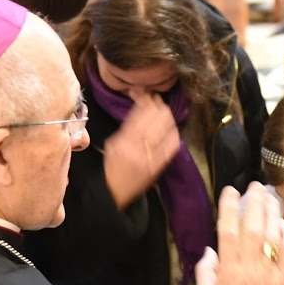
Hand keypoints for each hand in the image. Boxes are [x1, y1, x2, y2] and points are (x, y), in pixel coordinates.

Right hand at [103, 92, 179, 208]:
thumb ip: (127, 126)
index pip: (141, 112)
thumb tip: (140, 108)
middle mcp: (140, 147)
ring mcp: (153, 156)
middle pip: (158, 117)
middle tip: (154, 99)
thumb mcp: (112, 143)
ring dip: (167, 115)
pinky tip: (170, 127)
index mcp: (124, 141)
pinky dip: (173, 131)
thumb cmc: (110, 166)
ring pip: (168, 128)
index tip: (143, 92)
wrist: (113, 193)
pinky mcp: (161, 164)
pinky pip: (173, 144)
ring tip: (161, 110)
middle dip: (158, 104)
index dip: (145, 98)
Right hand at [196, 182, 283, 284]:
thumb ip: (204, 270)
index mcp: (228, 270)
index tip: (231, 191)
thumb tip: (210, 249)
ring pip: (273, 236)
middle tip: (256, 185)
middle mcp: (250, 268)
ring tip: (271, 195)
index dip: (229, 208)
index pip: (227, 231)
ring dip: (272, 213)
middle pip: (253, 228)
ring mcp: (270, 274)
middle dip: (254, 202)